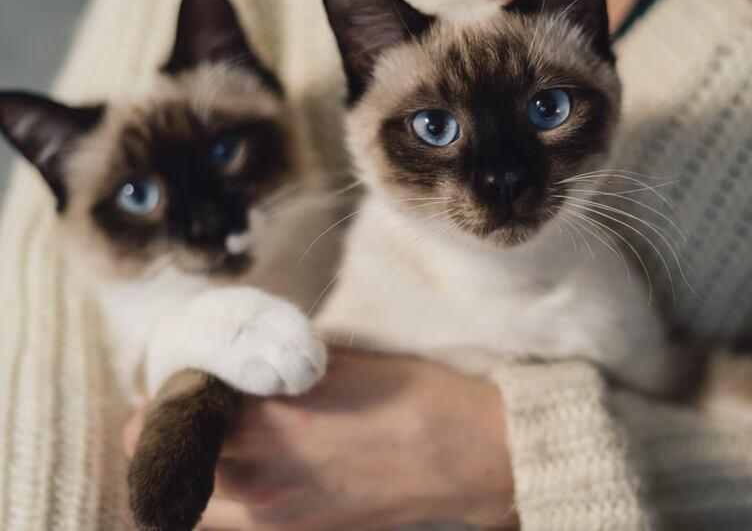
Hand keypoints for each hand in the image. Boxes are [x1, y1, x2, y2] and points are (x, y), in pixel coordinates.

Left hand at [125, 352, 517, 530]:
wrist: (463, 454)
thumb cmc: (407, 394)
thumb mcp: (331, 364)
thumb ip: (268, 372)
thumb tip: (229, 371)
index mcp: (269, 427)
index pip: (173, 417)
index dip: (162, 397)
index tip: (173, 382)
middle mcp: (262, 482)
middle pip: (166, 471)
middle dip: (159, 439)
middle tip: (177, 411)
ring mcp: (280, 518)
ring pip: (194, 507)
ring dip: (184, 473)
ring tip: (206, 443)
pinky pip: (234, 523)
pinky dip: (219, 500)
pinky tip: (242, 472)